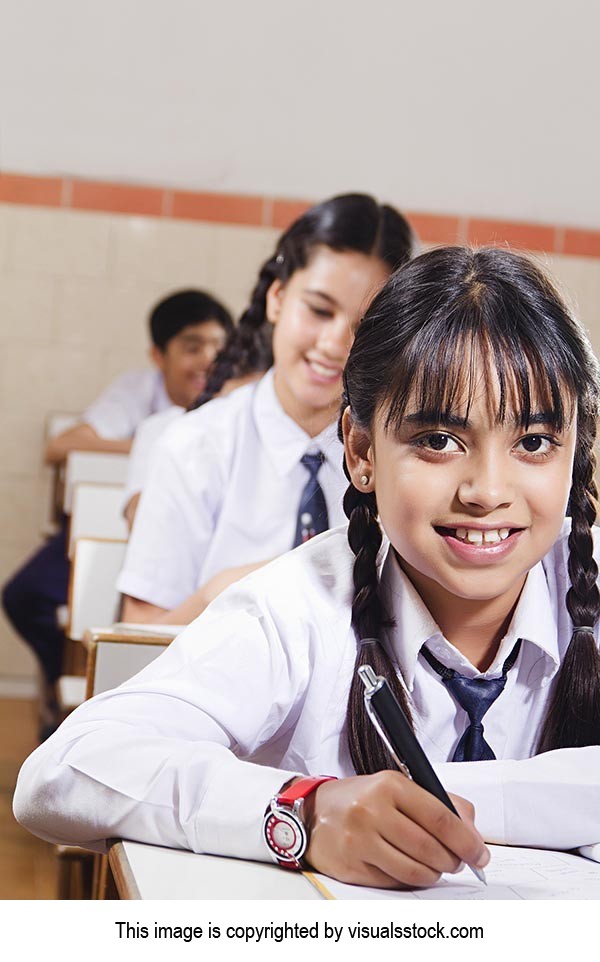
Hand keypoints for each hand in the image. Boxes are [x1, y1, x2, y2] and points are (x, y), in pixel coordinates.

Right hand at [304, 771, 488, 888]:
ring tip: (434, 867)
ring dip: (433, 874)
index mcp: (389, 785)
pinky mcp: (351, 866)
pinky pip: (394, 882)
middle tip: (458, 862)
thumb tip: (472, 831)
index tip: (480, 853)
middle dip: (453, 861)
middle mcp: (372, 811)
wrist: (313, 813)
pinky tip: (408, 869)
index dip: (466, 841)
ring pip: (415, 871)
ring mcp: (359, 840)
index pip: (440, 818)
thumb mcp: (397, 786)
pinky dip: (409, 880)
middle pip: (430, 848)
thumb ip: (439, 802)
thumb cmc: (361, 799)